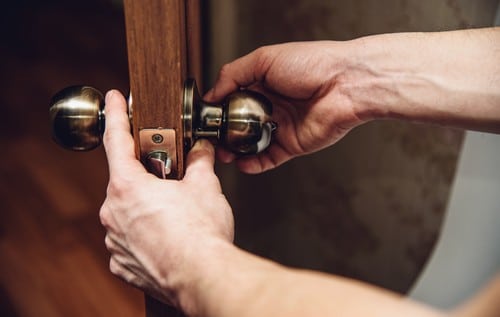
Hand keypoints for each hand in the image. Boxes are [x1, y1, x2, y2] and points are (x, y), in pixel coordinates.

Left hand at [99, 90, 233, 305]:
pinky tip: (167, 238)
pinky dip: (144, 235)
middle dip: (146, 176)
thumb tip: (203, 150)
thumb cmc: (201, 234)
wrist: (204, 277)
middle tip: (170, 178)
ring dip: (146, 208)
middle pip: (125, 181)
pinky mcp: (123, 263)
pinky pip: (130, 240)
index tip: (114, 101)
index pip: (117, 140)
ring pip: (128, 213)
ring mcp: (115, 240)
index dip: (116, 115)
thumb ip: (201, 161)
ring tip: (175, 216)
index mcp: (128, 186)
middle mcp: (113, 212)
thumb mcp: (205, 186)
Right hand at [205, 41, 367, 173]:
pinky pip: (268, 158)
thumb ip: (233, 74)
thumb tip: (212, 93)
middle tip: (212, 140)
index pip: (232, 100)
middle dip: (224, 134)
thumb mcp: (264, 59)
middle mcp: (271, 106)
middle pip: (239, 125)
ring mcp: (281, 126)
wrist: (345, 84)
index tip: (206, 119)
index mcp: (263, 84)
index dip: (218, 110)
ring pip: (251, 144)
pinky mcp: (292, 145)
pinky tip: (243, 163)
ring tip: (224, 154)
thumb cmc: (312, 64)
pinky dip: (254, 164)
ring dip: (235, 151)